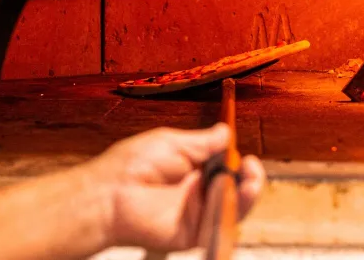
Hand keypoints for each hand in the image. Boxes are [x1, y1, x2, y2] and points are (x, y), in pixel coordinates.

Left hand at [90, 123, 263, 251]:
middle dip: (249, 177)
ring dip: (248, 194)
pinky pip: (220, 225)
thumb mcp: (174, 143)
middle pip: (233, 187)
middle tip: (252, 168)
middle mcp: (196, 191)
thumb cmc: (134, 164)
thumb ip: (204, 142)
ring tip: (253, 182)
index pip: (225, 165)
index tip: (245, 154)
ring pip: (232, 207)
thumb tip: (226, 131)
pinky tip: (239, 194)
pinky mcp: (193, 232)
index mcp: (192, 168)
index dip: (238, 161)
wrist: (111, 194)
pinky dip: (234, 211)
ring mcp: (196, 213)